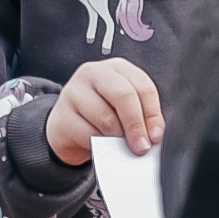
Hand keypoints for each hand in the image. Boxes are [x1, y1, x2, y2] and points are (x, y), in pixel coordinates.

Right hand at [45, 56, 163, 161]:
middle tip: (142, 147)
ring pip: (106, 117)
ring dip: (119, 138)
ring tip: (123, 149)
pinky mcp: (62, 115)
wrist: (67, 128)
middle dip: (136, 125)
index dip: (152, 114)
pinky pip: (88, 133)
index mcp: (118, 68)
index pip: (143, 86)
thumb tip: (154, 135)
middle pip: (124, 95)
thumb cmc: (102, 116)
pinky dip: (100, 145)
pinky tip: (103, 148)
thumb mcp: (124, 110)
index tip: (156, 136)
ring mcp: (74, 91)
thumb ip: (141, 116)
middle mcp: (95, 73)